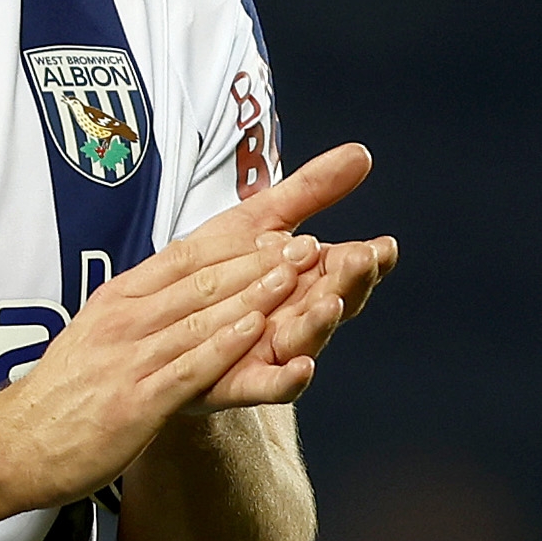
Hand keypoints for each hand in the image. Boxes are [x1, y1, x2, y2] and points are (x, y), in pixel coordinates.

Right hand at [0, 229, 310, 505]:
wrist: (15, 446)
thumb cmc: (63, 398)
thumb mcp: (96, 338)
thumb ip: (137, 314)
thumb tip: (177, 295)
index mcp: (117, 302)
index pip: (183, 261)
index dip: (235, 246)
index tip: (276, 233)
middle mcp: (124, 321)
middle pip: (200, 281)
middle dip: (258, 262)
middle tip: (305, 245)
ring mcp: (129, 359)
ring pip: (200, 317)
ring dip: (253, 294)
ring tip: (296, 277)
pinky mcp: (135, 400)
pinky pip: (188, 366)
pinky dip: (224, 346)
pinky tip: (255, 332)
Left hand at [180, 145, 398, 409]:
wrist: (158, 327)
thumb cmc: (216, 273)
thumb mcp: (258, 221)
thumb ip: (309, 191)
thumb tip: (362, 153)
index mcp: (304, 281)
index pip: (344, 268)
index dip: (366, 259)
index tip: (383, 244)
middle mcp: (294, 318)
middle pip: (330, 302)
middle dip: (349, 281)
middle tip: (364, 258)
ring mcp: (268, 352)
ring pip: (303, 340)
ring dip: (321, 324)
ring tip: (330, 302)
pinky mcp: (237, 382)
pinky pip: (268, 386)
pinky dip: (287, 380)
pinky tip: (303, 368)